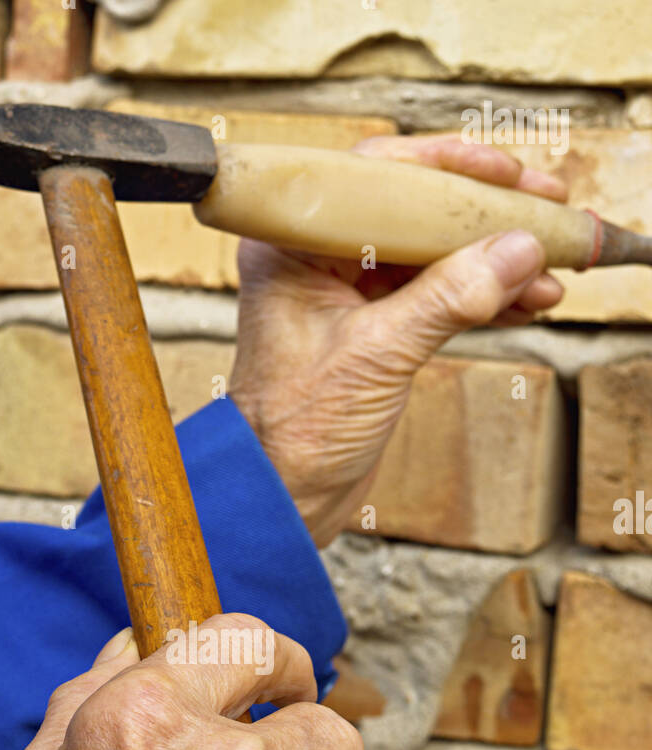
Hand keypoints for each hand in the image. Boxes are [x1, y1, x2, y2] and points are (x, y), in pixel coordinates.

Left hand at [229, 134, 567, 546]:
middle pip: (415, 211)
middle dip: (485, 216)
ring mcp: (344, 296)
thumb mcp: (378, 357)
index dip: (451, 170)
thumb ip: (449, 299)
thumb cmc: (296, 432)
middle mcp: (315, 259)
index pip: (379, 177)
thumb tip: (520, 251)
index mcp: (292, 245)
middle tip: (548, 210)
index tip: (509, 177)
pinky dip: (480, 299)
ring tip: (550, 273)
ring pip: (432, 256)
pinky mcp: (371, 333)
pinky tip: (526, 303)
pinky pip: (435, 297)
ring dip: (493, 263)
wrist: (278, 500)